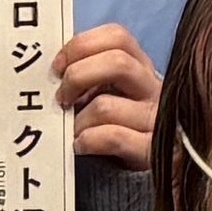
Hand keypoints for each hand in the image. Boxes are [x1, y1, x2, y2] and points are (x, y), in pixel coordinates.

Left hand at [55, 22, 161, 169]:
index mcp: (141, 69)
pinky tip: (80, 146)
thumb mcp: (110, 96)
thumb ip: (90, 78)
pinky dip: (88, 140)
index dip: (82, 45)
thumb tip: (54, 70)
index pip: (117, 37)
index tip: (58, 66)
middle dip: (77, 76)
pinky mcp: (154, 150)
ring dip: (78, 120)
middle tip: (61, 98)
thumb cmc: (120, 129)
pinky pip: (112, 138)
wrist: (150, 173)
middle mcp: (154, 89)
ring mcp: (157, 120)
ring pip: (106, 106)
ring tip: (72, 131)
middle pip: (117, 62)